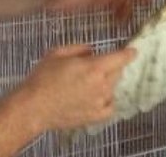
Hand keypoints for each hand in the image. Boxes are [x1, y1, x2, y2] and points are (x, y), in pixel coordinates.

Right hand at [13, 44, 135, 130]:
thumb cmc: (42, 79)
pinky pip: (109, 106)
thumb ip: (80, 49)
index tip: (132, 51)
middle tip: (94, 68)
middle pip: (117, 72)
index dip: (128, 53)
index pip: (120, 58)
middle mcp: (101, 85)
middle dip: (110, 67)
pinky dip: (106, 101)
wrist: (33, 107)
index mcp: (94, 68)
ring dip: (106, 83)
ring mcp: (99, 102)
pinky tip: (96, 98)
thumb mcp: (59, 52)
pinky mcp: (95, 117)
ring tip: (86, 84)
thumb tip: (92, 51)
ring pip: (112, 88)